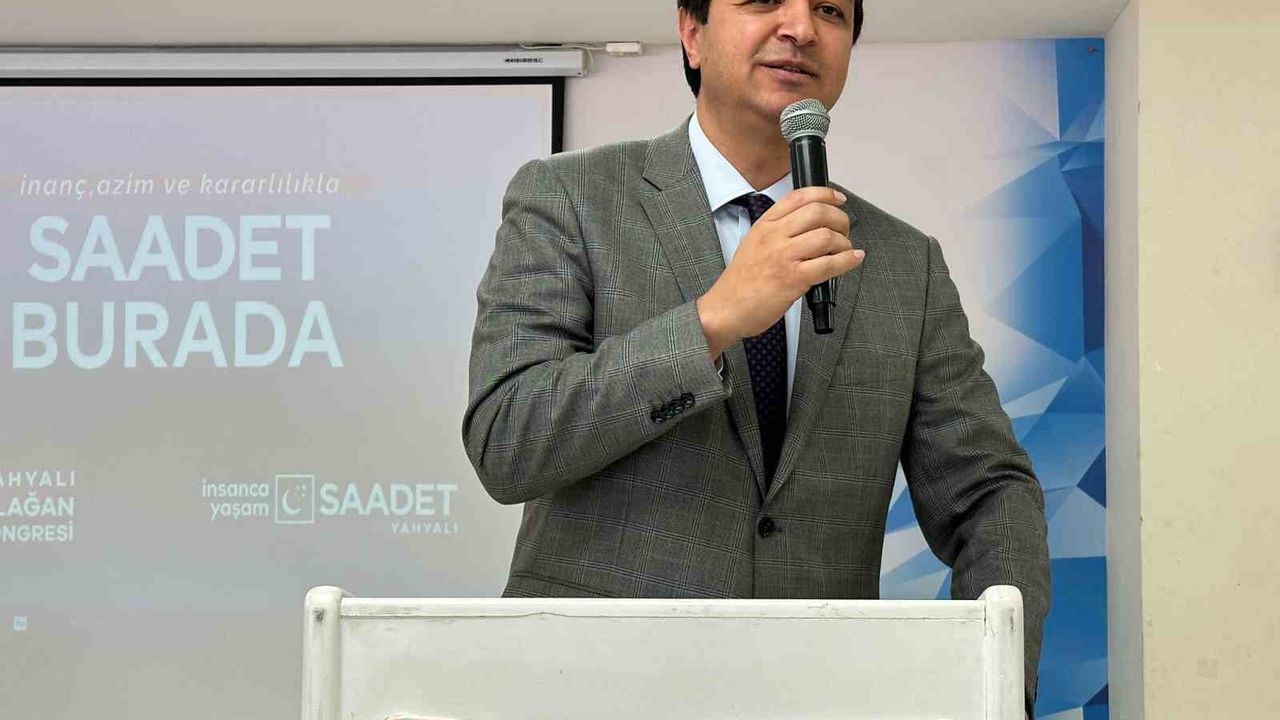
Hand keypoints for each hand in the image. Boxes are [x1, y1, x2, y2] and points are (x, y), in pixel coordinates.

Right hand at [696, 186, 864, 358]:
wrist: (725, 309)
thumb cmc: (740, 283)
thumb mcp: (752, 244)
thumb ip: (777, 231)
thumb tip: (809, 226)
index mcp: (764, 225)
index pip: (799, 196)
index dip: (825, 194)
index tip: (838, 199)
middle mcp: (774, 236)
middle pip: (817, 212)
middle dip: (840, 219)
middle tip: (844, 230)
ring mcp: (783, 257)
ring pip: (826, 236)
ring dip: (844, 242)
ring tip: (845, 250)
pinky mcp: (793, 279)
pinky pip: (828, 264)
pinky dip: (847, 260)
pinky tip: (852, 259)